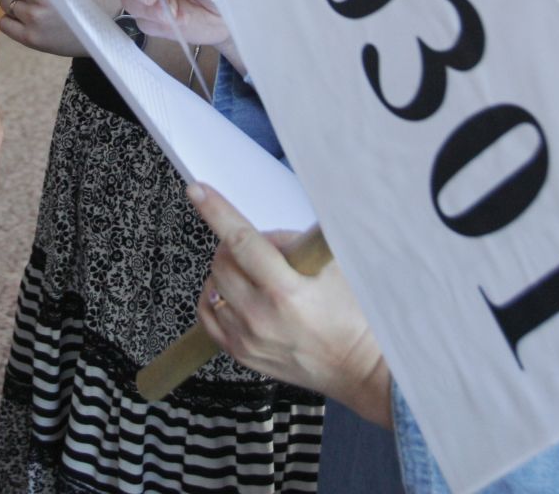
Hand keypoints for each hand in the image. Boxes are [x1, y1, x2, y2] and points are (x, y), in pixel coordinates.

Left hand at [190, 183, 391, 425]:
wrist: (360, 367)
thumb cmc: (353, 317)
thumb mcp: (333, 269)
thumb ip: (294, 245)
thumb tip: (263, 235)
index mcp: (286, 292)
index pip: (241, 241)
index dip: (217, 212)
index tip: (198, 191)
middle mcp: (260, 316)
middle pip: (222, 262)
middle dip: (234, 245)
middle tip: (262, 250)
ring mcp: (247, 338)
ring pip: (212, 286)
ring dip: (227, 271)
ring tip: (257, 276)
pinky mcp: (241, 353)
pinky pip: (208, 314)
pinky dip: (216, 296)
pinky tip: (235, 292)